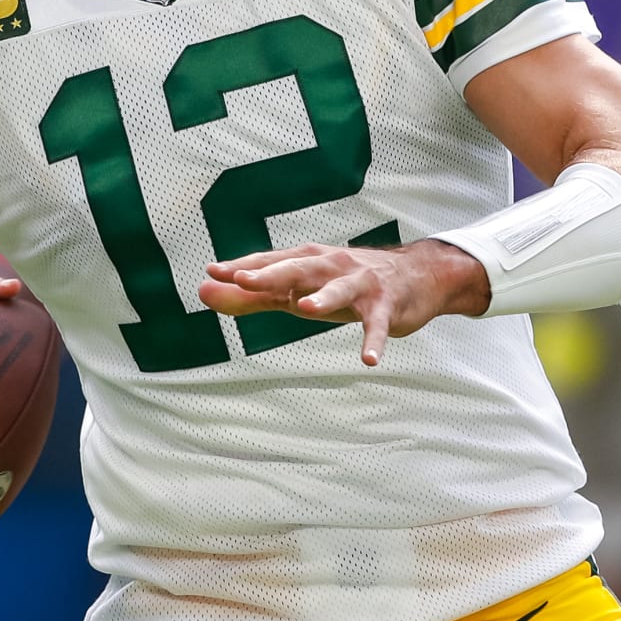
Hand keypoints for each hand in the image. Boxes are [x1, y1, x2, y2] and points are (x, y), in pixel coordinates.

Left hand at [198, 239, 489, 365]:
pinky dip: (374, 340)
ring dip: (323, 297)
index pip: (270, 262)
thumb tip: (204, 292)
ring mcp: (360, 284)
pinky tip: (368, 360)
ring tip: (304, 308)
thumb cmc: (346, 283)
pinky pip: (377, 325)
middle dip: (271, 273)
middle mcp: (331, 266)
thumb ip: (252, 295)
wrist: (416, 275)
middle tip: (243, 280)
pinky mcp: (386, 306)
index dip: (243, 267)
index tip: (213, 271)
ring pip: (339, 290)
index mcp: (307, 261)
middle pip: (298, 268)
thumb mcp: (299, 289)